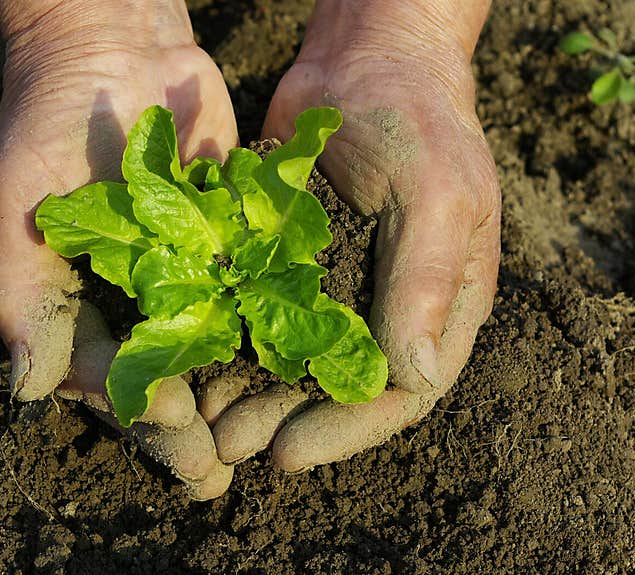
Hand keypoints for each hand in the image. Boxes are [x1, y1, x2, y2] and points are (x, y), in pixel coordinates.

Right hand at [0, 1, 237, 497]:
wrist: (116, 48)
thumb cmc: (47, 123)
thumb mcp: (14, 206)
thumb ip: (20, 295)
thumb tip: (28, 388)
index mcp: (75, 305)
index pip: (104, 375)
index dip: (138, 407)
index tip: (177, 428)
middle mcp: (130, 302)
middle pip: (159, 380)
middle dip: (185, 432)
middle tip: (215, 477)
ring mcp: (181, 277)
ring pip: (206, 353)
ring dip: (229, 401)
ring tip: (258, 447)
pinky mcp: (225, 246)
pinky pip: (245, 297)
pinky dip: (266, 334)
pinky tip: (295, 370)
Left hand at [207, 0, 500, 470]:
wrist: (366, 59)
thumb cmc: (420, 121)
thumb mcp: (437, 196)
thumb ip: (427, 283)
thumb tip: (413, 377)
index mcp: (440, 307)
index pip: (400, 394)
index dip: (346, 431)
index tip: (291, 454)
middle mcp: (388, 309)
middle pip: (337, 390)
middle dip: (283, 422)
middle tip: (231, 448)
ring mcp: (337, 289)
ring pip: (292, 362)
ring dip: (249, 395)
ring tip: (204, 422)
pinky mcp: (291, 263)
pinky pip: (260, 316)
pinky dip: (230, 344)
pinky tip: (194, 366)